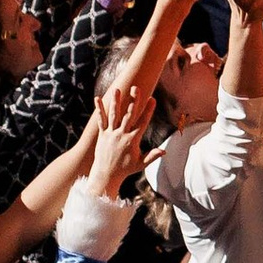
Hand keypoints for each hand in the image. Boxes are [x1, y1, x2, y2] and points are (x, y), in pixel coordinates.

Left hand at [84, 79, 152, 200]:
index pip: (142, 122)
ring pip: (114, 115)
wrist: (106, 175)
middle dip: (133, 100)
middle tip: (136, 88)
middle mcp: (122, 134)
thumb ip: (152, 156)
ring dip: (116, 101)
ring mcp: (111, 134)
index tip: (152, 99)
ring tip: (117, 89)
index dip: (148, 110)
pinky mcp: (102, 135)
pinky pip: (101, 120)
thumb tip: (164, 151)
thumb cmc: (125, 169)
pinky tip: (98, 98)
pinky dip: (100, 109)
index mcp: (133, 140)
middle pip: (129, 114)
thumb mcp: (141, 164)